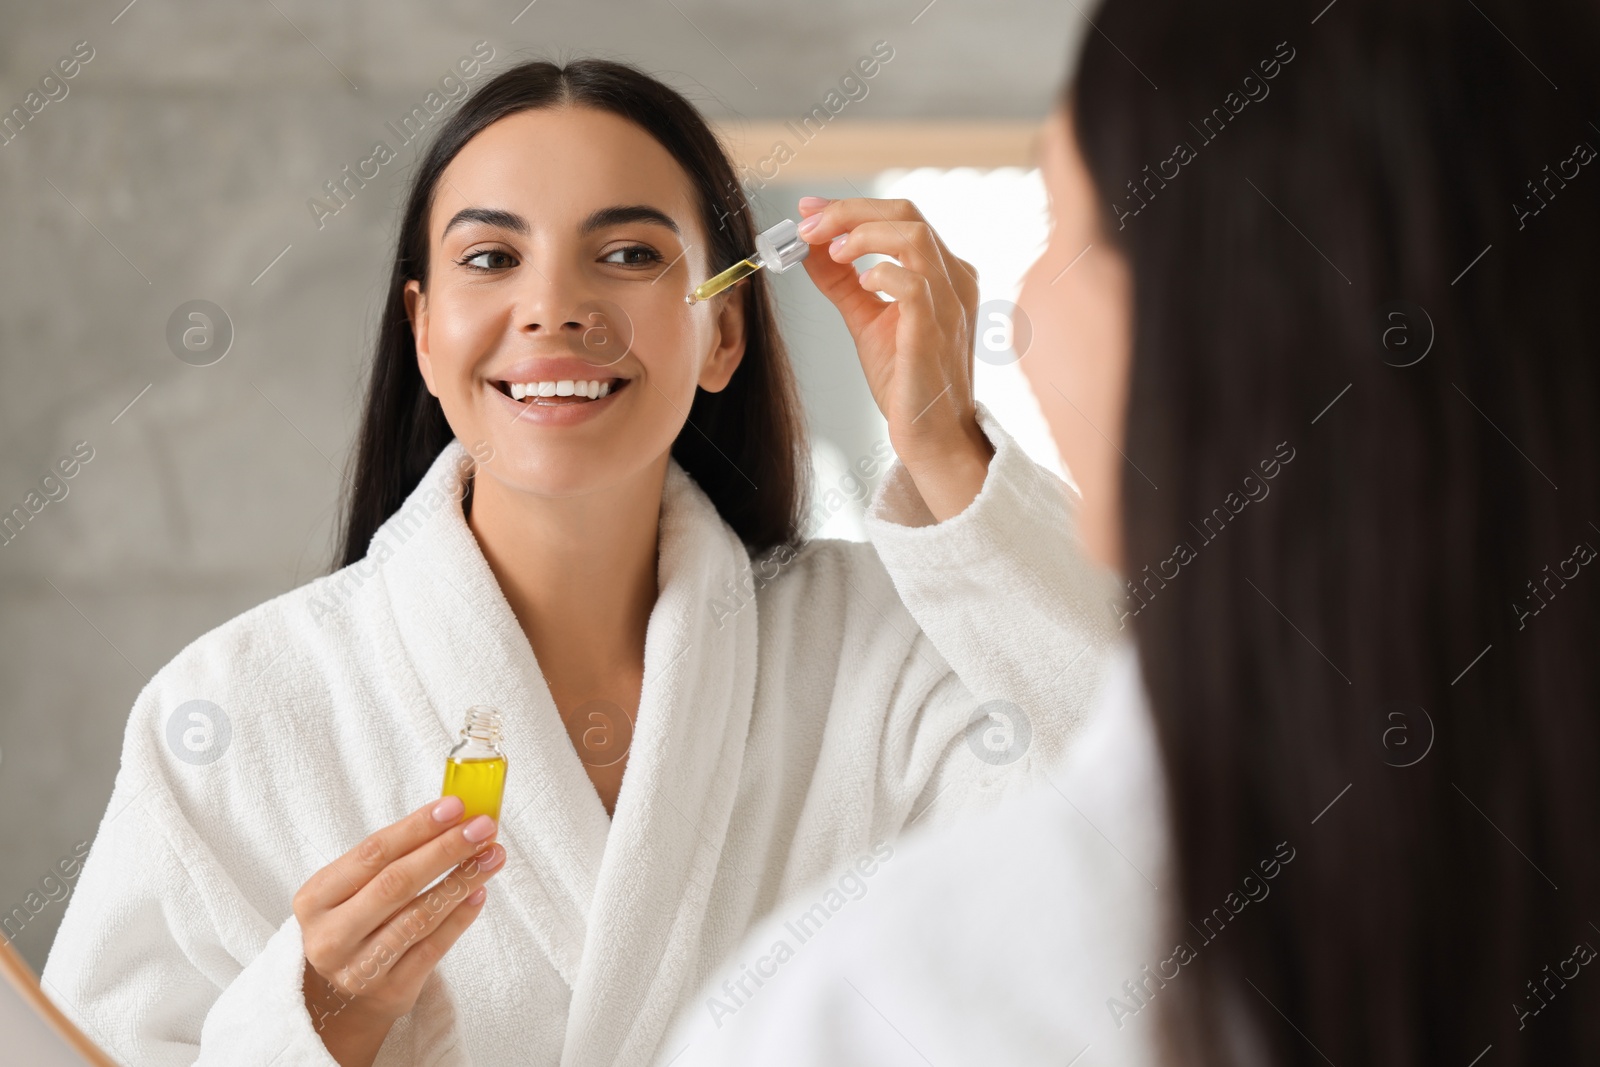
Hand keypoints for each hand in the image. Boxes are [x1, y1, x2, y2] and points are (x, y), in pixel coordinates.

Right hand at [292, 795, 504, 1066]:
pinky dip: (460, 917)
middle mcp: (331, 935)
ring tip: (492, 856)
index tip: (456, 806)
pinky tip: (478, 893)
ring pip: (419, 916)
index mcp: (315, 899)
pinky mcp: (390, 991)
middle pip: (396, 883)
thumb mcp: (350, 891)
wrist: (336, 1000)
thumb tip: (453, 818)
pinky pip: (433, 948)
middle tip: (483, 827)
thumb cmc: (352, 925)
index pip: (372, 853)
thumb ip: (392, 857)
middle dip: (446, 850)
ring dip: (461, 880)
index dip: (417, 827)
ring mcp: (359, 967)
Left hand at [796, 195, 993, 520]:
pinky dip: (882, 274)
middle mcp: (953, 279)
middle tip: (807, 227)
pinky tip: (862, 285)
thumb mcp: (867, 319)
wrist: (932, 434)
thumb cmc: (907, 380)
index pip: (899, 215)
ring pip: (914, 236)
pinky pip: (915, 285)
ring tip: (834, 252)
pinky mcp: (935, 332)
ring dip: (863, 234)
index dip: (849, 206)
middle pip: (906, 212)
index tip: (807, 211)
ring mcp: (950, 303)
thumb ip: (842, 282)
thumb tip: (810, 246)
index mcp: (942, 271)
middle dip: (849, 211)